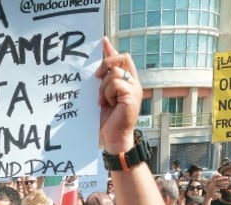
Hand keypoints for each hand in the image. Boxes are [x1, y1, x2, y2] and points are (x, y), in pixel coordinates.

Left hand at [96, 39, 140, 153]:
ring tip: (103, 101)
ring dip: (103, 86)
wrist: (113, 139)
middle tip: (97, 77)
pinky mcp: (131, 96)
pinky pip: (115, 84)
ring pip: (115, 73)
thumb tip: (96, 66)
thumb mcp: (103, 95)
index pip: (122, 58)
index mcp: (127, 82)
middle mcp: (133, 83)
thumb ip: (102, 80)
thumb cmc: (107, 120)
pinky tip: (107, 104)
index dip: (111, 49)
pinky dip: (107, 93)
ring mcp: (134, 89)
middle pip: (122, 58)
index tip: (102, 40)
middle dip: (106, 63)